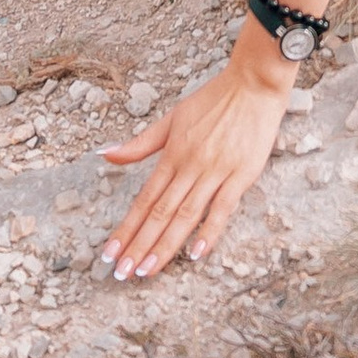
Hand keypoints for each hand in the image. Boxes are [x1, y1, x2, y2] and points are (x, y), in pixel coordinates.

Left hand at [101, 43, 290, 279]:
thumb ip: (140, 143)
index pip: (144, 200)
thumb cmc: (213, 100)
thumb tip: (104, 154)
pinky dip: (210, 230)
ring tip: (147, 270)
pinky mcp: (242, 174)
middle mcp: (190, 165)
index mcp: (172, 154)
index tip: (110, 253)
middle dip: (139, 246)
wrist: (253, 83)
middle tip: (121, 274)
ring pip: (186, 215)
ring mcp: (216, 171)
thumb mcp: (172, 118)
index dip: (126, 228)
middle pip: (160, 213)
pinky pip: (223, 207)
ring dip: (165, 246)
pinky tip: (197, 253)